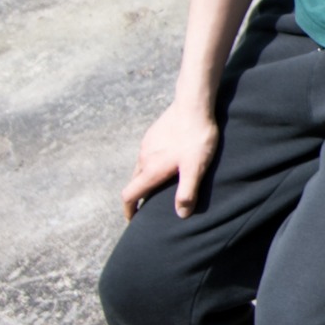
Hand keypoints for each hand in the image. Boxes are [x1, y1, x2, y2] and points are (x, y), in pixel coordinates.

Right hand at [127, 100, 221, 216]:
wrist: (193, 104)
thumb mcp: (195, 168)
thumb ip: (187, 192)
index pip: (129, 195)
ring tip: (157, 188)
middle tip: (147, 208)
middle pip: (134, 183)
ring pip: (140, 168)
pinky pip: (147, 156)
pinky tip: (165, 165)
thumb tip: (180, 215)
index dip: (129, 210)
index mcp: (150, 169)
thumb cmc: (195, 137)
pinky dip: (150, 166)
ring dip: (144, 181)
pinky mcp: (154, 134)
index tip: (132, 220)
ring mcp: (147, 144)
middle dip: (137, 197)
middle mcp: (144, 158)